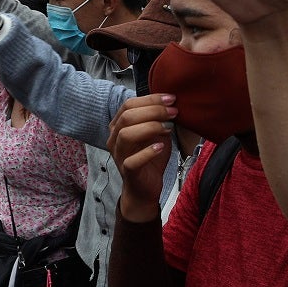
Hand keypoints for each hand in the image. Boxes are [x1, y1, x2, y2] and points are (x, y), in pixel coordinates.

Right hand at [107, 94, 177, 221]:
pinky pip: (132, 160)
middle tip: (173, 112)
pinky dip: (147, 152)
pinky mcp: (126, 170)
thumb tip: (173, 104)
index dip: (150, 99)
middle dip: (153, 110)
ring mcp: (119, 155)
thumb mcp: (157, 134)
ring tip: (168, 128)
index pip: (129, 105)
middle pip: (127, 117)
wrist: (146, 187)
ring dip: (149, 127)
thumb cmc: (150, 158)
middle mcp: (114, 138)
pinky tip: (160, 147)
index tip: (172, 99)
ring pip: (125, 134)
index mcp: (119, 126)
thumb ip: (160, 119)